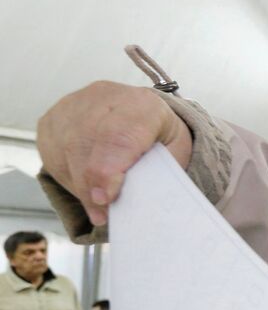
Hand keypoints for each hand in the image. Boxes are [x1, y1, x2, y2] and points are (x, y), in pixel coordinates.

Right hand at [36, 82, 192, 226]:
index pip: (117, 136)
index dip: (107, 170)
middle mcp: (104, 98)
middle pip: (83, 145)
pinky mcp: (53, 118)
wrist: (140, 113)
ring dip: (78, 185)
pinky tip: (84, 186)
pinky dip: (66, 177)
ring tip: (98, 202)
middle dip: (90, 185)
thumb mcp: (176, 151)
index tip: (105, 197)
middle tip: (102, 210)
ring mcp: (73, 106)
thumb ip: (161, 171)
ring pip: (64, 151)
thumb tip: (141, 199)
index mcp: (141, 104)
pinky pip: (50, 153)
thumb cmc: (160, 136)